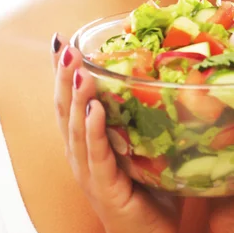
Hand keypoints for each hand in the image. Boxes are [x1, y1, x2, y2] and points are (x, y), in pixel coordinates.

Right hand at [51, 35, 179, 232]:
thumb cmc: (149, 191)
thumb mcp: (143, 146)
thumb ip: (147, 116)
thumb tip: (171, 75)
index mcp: (88, 143)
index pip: (69, 101)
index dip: (62, 73)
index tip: (62, 41)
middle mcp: (82, 155)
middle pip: (65, 111)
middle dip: (63, 77)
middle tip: (65, 47)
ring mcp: (91, 173)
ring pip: (76, 130)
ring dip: (76, 98)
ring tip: (78, 70)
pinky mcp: (106, 189)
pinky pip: (97, 156)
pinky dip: (93, 131)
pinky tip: (93, 110)